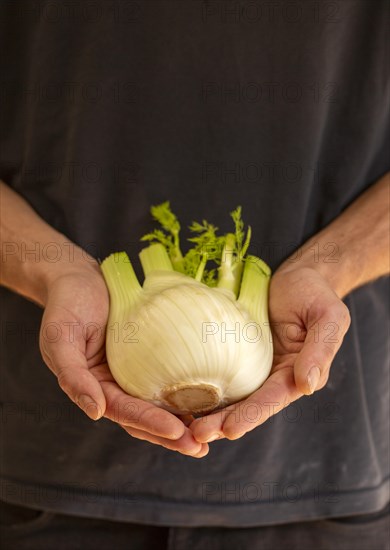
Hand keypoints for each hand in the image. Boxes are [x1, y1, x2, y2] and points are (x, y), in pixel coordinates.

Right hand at [39, 266, 207, 457]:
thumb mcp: (61, 338)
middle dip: (171, 435)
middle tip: (199, 448)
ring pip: (160, 401)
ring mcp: (133, 371)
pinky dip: (186, 388)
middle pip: (145, 416)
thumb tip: (96, 412)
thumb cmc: (66, 304)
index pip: (124, 412)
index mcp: (95, 386)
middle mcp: (116, 384)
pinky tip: (209, 396)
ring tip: (210, 434)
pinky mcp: (149, 353)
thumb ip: (72, 375)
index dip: (149, 424)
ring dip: (183, 419)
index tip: (177, 432)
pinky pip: (169, 374)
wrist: (78, 277)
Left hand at [190, 265, 350, 442]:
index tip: (230, 430)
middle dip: (223, 422)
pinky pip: (219, 370)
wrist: (298, 276)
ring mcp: (253, 365)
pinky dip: (203, 384)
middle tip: (197, 434)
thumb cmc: (316, 294)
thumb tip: (308, 386)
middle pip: (247, 404)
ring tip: (186, 425)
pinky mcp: (236, 351)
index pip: (273, 400)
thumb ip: (320, 350)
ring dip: (209, 411)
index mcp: (297, 374)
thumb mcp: (328, 318)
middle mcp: (274, 376)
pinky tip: (182, 394)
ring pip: (230, 394)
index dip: (252, 416)